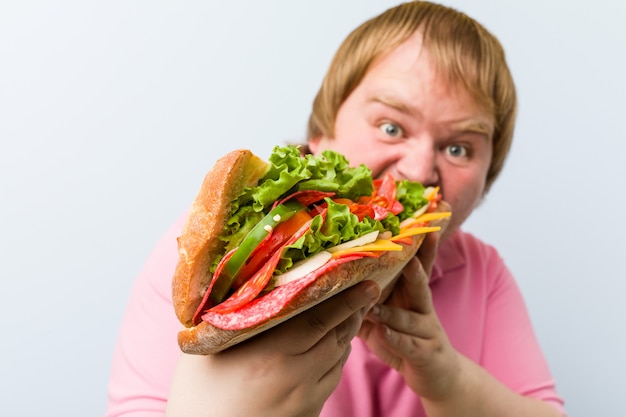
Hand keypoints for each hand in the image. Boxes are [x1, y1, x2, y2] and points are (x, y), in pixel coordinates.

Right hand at [166, 280, 380, 416]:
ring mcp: (305, 398)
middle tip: (370, 289)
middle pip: (336, 336)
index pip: (319, 319)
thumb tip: (244, 285)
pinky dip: (338, 356)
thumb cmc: (197, 395)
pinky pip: (332, 378)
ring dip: (348, 333)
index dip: (345, 299)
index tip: (366, 281)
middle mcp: (295, 375)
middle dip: (355, 311)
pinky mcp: (308, 413)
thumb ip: (232, 319)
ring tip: (355, 310)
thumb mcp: (208, 350)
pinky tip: (335, 344)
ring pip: (338, 357)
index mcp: (271, 354)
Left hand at [358, 232, 460, 400]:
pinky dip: (397, 339)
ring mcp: (427, 329)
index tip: (416, 219)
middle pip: (420, 280)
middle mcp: (422, 305)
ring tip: (377, 303)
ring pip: (412, 314)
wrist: (437, 373)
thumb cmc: (404, 337)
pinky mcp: (426, 352)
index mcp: (411, 291)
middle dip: (417, 263)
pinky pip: (409, 344)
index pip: (415, 262)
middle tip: (409, 248)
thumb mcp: (384, 314)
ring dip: (394, 308)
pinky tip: (384, 334)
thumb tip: (330, 281)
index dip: (416, 242)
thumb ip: (363, 298)